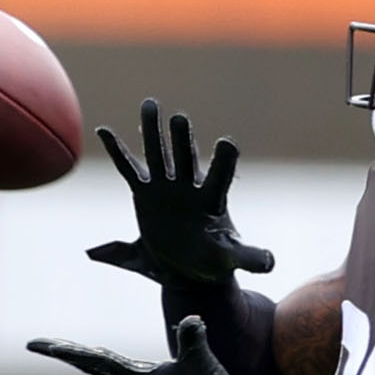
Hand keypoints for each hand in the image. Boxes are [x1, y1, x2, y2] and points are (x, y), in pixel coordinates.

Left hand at [28, 314, 248, 374]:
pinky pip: (118, 368)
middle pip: (90, 363)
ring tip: (60, 349)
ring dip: (80, 357)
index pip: (93, 361)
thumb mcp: (202, 366)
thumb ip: (195, 342)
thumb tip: (191, 320)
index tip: (38, 346)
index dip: (66, 351)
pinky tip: (99, 358)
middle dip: (65, 352)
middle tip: (37, 345)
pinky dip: (102, 360)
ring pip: (101, 367)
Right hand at [85, 97, 274, 286]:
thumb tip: (270, 262)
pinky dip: (118, 152)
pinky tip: (105, 131)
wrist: (190, 269)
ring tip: (151, 105)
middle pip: (186, 157)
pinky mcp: (146, 193)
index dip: (224, 160)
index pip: (220, 176)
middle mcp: (188, 187)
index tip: (227, 143)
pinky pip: (129, 169)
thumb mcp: (230, 260)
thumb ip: (249, 258)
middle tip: (180, 119)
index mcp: (212, 201)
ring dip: (153, 131)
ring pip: (158, 154)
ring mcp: (166, 187)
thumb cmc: (213, 262)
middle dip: (182, 139)